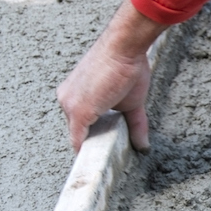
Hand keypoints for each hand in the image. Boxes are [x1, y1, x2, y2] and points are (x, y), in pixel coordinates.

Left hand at [57, 0, 166, 152]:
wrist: (124, 48)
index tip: (102, 150)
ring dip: (90, 151)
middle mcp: (66, 99)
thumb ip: (135, 125)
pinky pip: (78, 140)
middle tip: (107, 159)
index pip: (79, 123)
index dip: (91, 137)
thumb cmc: (127, 65)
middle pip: (78, 132)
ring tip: (103, 163)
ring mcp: (69, 106)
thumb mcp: (132, 101)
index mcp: (74, 94)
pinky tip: (97, 163)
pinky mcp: (78, 112)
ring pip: (78, 138)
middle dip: (93, 145)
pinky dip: (86, 153)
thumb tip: (143, 145)